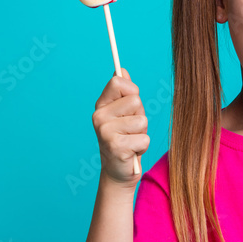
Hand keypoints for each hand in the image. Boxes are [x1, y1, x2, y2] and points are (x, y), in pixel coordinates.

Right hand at [91, 67, 148, 188]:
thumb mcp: (125, 113)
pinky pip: (144, 138)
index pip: (118, 82)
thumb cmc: (125, 139)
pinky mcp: (116, 147)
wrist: (118, 171)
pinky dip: (142, 147)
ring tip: (131, 141)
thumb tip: (122, 70)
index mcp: (101, 106)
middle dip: (140, 116)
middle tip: (131, 130)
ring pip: (142, 120)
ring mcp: (105, 132)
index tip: (131, 106)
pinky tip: (131, 152)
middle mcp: (99, 117)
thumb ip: (125, 93)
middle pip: (135, 101)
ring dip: (142, 133)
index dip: (131, 91)